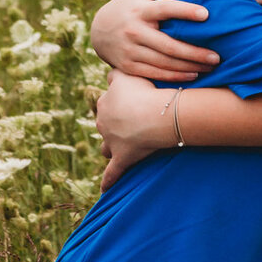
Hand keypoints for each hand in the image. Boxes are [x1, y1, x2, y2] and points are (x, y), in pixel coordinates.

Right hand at [90, 0, 218, 80]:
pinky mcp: (129, 67)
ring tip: (210, 67)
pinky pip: (156, 74)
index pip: (165, 9)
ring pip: (165, 63)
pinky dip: (175, 76)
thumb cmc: (128, 7)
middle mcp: (134, 31)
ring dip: (190, 67)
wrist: (98, 32)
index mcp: (140, 10)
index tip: (206, 14)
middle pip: (169, 45)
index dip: (185, 11)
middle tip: (217, 56)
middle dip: (195, 52)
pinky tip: (193, 75)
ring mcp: (131, 51)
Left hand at [96, 72, 171, 188]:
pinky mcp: (121, 158)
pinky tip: (104, 189)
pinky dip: (108, 181)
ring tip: (118, 149)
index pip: (107, 100)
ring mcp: (111, 141)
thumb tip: (109, 73)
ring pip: (106, 146)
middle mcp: (104, 121)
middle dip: (114, 124)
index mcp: (105, 101)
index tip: (130, 101)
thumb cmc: (147, 91)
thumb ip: (117, 72)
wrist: (157, 114)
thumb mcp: (129, 73)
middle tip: (132, 122)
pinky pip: (112, 172)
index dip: (118, 101)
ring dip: (110, 147)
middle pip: (105, 123)